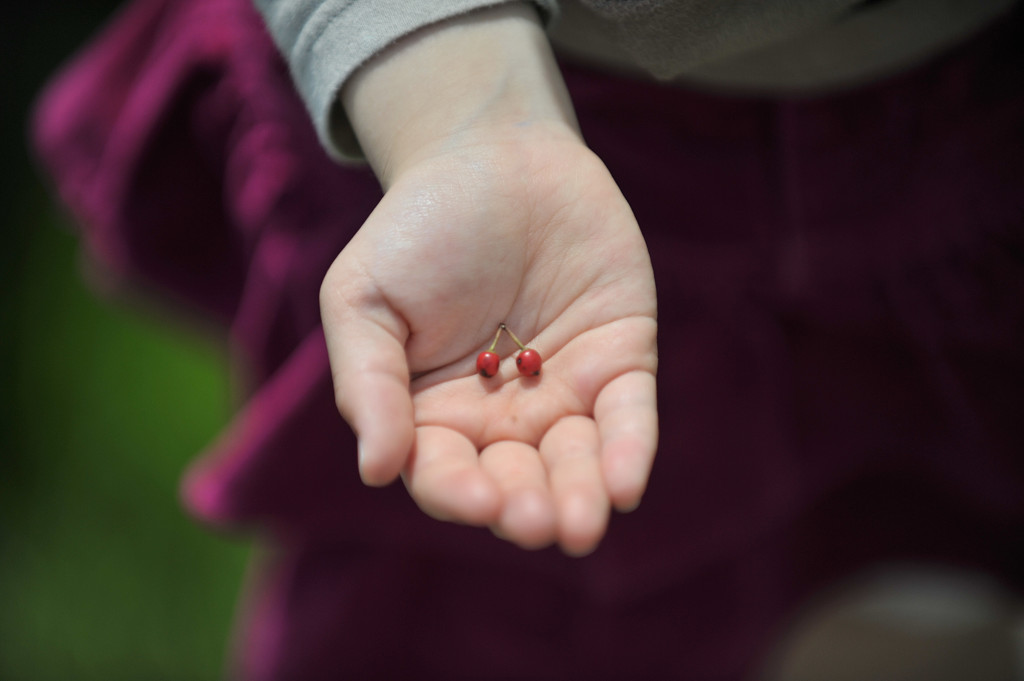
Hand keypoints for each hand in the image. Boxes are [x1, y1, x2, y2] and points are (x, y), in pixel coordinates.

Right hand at [319, 4, 656, 555]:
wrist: (492, 155)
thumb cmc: (417, 229)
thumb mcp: (363, 298)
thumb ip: (368, 382)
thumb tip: (375, 469)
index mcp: (434, 414)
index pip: (444, 473)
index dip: (459, 493)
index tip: (477, 500)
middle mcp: (502, 418)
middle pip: (516, 482)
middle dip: (528, 506)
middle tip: (540, 521)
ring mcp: (564, 392)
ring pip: (576, 461)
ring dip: (581, 496)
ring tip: (582, 525)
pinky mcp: (619, 360)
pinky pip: (629, 415)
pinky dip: (630, 450)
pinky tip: (626, 485)